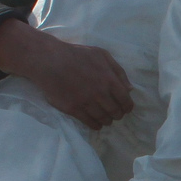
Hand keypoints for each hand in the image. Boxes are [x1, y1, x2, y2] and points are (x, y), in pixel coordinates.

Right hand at [0, 21, 134, 129]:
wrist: (49, 60)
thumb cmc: (76, 55)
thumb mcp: (101, 55)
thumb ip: (118, 71)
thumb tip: (130, 89)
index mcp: (109, 80)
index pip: (125, 101)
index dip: (127, 107)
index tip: (125, 109)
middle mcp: (100, 93)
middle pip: (115, 112)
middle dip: (117, 114)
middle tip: (115, 114)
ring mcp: (86, 102)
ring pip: (103, 119)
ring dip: (107, 120)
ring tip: (105, 119)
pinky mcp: (73, 109)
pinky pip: (89, 123)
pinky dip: (95, 125)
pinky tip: (96, 123)